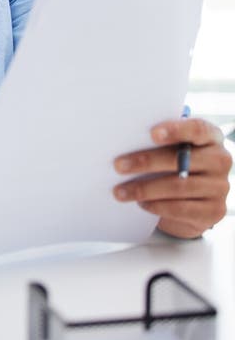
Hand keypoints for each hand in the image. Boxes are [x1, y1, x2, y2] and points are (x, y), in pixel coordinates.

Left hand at [113, 118, 231, 237]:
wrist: (192, 199)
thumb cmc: (174, 163)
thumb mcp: (170, 148)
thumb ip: (156, 140)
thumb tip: (122, 139)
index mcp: (211, 137)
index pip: (198, 129)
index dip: (176, 130)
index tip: (152, 134)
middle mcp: (219, 160)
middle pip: (181, 159)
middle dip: (145, 162)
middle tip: (118, 166)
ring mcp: (220, 186)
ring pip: (178, 186)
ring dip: (144, 189)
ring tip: (120, 191)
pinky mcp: (214, 211)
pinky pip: (182, 208)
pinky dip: (158, 206)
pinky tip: (141, 203)